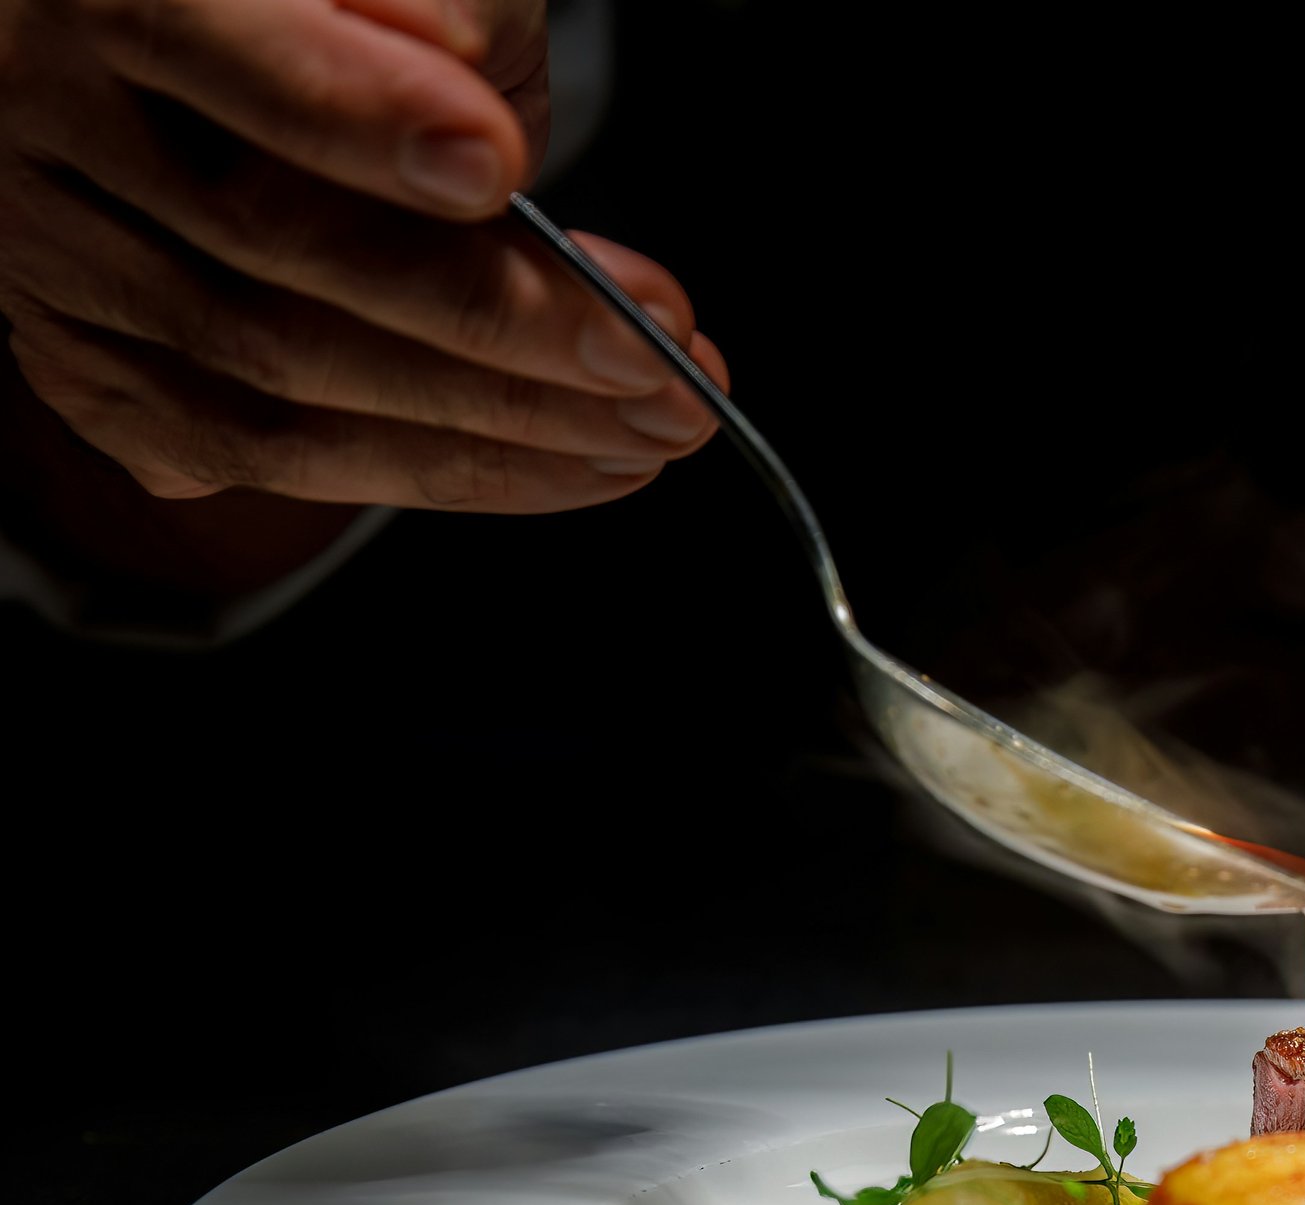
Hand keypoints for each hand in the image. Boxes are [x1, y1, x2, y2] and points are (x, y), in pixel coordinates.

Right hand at [0, 0, 726, 562]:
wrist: (187, 74)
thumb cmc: (316, 11)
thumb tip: (456, 64)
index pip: (222, 49)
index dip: (357, 113)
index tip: (499, 163)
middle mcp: (52, 123)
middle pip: (283, 252)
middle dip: (503, 324)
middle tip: (659, 359)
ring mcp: (60, 265)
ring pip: (286, 383)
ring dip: (502, 429)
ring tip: (648, 429)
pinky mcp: (101, 375)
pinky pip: (277, 461)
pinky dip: (444, 474)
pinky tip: (565, 467)